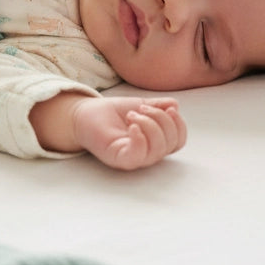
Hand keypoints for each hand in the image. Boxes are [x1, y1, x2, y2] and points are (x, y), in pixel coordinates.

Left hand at [31, 93, 185, 170]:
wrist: (86, 113)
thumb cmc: (112, 112)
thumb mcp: (141, 104)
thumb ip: (159, 106)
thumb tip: (175, 106)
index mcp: (155, 141)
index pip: (178, 141)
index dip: (178, 124)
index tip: (167, 108)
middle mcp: (147, 153)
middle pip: (171, 144)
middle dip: (161, 119)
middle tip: (141, 108)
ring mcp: (134, 158)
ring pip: (157, 149)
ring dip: (149, 124)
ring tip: (132, 115)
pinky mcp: (119, 159)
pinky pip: (138, 156)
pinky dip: (140, 138)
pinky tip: (132, 126)